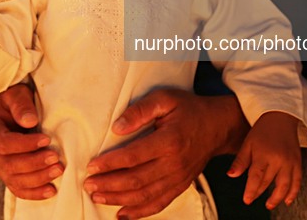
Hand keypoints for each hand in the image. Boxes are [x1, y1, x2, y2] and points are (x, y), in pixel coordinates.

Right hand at [0, 84, 63, 199]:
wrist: (11, 106)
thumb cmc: (14, 98)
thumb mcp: (16, 93)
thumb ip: (21, 104)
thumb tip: (30, 122)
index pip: (2, 143)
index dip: (24, 144)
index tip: (46, 139)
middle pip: (8, 164)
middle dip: (34, 163)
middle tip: (56, 157)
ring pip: (13, 179)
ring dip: (37, 178)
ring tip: (58, 169)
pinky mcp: (6, 172)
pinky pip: (17, 188)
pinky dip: (34, 192)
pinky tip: (51, 190)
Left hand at [83, 88, 248, 218]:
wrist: (217, 125)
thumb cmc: (188, 109)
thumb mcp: (165, 98)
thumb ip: (140, 110)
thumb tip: (117, 127)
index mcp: (169, 141)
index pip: (133, 156)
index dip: (110, 163)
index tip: (91, 166)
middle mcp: (174, 164)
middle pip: (136, 180)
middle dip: (108, 184)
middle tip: (88, 184)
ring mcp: (178, 178)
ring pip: (144, 195)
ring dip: (118, 199)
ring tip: (97, 196)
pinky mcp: (181, 185)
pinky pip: (159, 203)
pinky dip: (139, 212)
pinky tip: (122, 214)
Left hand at [228, 111, 301, 209]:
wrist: (281, 117)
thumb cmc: (261, 131)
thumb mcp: (248, 143)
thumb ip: (240, 161)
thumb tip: (231, 176)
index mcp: (263, 153)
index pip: (257, 176)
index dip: (251, 190)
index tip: (246, 200)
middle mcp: (278, 159)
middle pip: (269, 182)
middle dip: (259, 192)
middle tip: (252, 199)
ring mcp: (289, 162)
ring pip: (285, 185)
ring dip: (277, 198)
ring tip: (269, 205)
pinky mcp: (298, 162)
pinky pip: (297, 181)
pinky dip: (293, 193)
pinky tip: (287, 201)